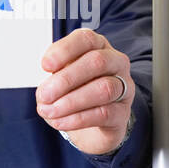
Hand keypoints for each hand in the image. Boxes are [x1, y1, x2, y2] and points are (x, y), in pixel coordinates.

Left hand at [36, 28, 133, 155]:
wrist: (89, 127)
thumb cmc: (73, 94)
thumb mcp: (59, 80)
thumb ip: (53, 79)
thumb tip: (45, 89)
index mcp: (98, 47)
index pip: (86, 39)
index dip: (65, 50)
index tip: (45, 66)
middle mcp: (116, 63)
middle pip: (97, 62)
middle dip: (66, 79)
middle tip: (44, 94)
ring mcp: (124, 88)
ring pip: (104, 89)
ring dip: (72, 101)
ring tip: (50, 111)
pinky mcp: (122, 113)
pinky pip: (104, 113)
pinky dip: (77, 119)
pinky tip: (59, 122)